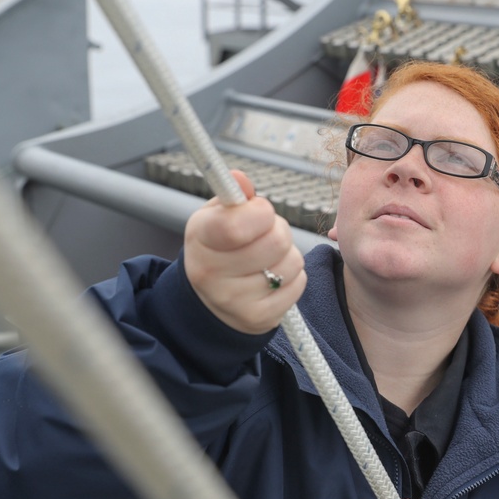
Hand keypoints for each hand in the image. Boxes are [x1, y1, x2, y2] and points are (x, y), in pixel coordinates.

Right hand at [184, 171, 305, 333]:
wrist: (211, 300)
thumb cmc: (219, 247)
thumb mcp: (217, 215)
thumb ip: (233, 194)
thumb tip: (241, 179)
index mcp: (199, 239)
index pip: (236, 225)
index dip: (261, 212)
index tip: (261, 211)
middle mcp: (211, 273)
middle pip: (276, 241)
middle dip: (279, 230)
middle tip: (267, 233)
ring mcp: (234, 301)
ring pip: (291, 263)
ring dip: (288, 254)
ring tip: (269, 257)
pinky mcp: (258, 319)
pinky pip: (298, 285)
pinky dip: (293, 277)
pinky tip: (273, 278)